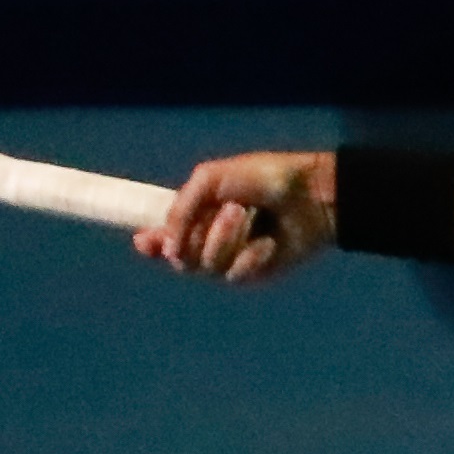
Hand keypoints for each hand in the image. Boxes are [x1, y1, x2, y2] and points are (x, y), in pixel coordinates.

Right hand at [140, 149, 336, 282]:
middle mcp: (208, 238)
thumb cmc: (262, 177)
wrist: (308, 195)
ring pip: (206, 266)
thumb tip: (165, 248)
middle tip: (229, 211)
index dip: (152, 242)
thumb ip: (180, 208)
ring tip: (248, 216)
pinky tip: (268, 242)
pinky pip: (234, 275)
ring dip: (226, 239)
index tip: (145, 241)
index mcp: (196, 213)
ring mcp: (230, 258)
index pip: (164, 236)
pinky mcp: (252, 273)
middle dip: (198, 235)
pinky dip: (250, 257)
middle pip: (180, 258)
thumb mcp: (210, 179)